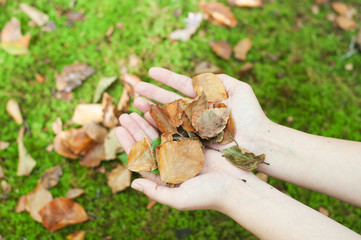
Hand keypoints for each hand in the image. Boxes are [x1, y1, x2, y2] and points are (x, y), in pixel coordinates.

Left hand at [115, 112, 254, 210]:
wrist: (238, 188)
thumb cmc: (209, 196)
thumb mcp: (180, 198)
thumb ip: (156, 192)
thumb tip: (133, 183)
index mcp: (165, 176)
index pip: (142, 158)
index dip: (129, 144)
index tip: (118, 129)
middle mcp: (172, 163)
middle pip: (150, 142)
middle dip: (136, 128)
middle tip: (124, 114)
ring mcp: (184, 152)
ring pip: (162, 133)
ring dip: (149, 121)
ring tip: (136, 107)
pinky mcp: (197, 143)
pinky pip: (179, 128)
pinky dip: (169, 118)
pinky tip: (159, 108)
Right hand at [133, 67, 269, 152]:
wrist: (258, 140)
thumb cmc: (251, 115)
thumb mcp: (239, 89)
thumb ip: (221, 79)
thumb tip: (200, 75)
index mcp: (206, 97)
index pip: (182, 84)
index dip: (166, 77)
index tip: (151, 71)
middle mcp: (197, 111)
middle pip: (171, 99)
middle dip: (154, 93)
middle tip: (136, 88)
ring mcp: (194, 126)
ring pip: (169, 115)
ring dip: (152, 108)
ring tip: (136, 102)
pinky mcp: (194, 141)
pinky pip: (173, 131)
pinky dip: (159, 124)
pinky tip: (146, 118)